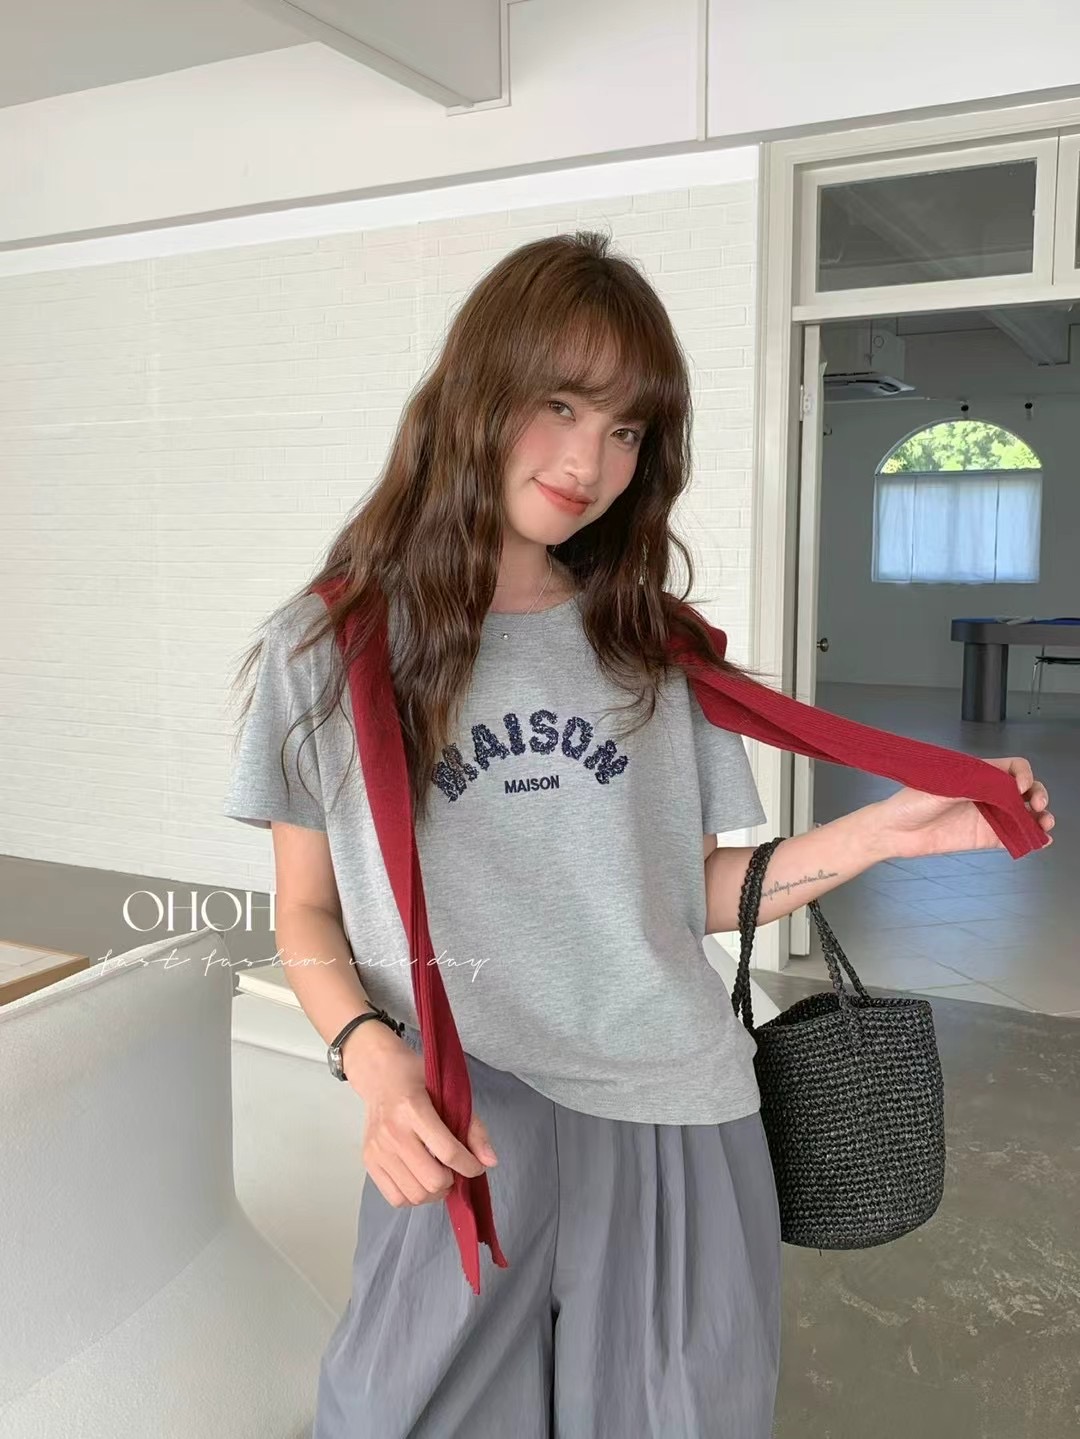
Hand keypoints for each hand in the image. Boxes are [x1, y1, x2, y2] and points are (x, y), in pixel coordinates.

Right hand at [343, 1021, 497, 1208]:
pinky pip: (396, 1198)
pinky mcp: (369, 1161)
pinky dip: (414, 1196)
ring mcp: (378, 1149)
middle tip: (454, 1170)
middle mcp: (393, 1132)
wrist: (379, 1074)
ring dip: (434, 1192)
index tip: (476, 1167)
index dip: (470, 1166)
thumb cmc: (417, 1080)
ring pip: (416, 1195)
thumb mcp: (449, 1092)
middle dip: (452, 1181)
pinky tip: (420, 1180)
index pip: (448, 1152)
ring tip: (438, 1176)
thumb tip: (490, 1162)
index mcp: (414, 1109)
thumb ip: (473, 1127)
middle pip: (433, 1180)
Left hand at [873, 756, 1054, 860]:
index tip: (1019, 787)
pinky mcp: (984, 837)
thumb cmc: (909, 802)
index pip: (1011, 768)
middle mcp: (986, 794)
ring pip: (1023, 814)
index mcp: (976, 775)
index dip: (1023, 774)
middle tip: (1037, 805)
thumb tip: (996, 787)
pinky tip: (1040, 840)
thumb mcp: (939, 786)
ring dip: (1040, 817)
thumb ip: (969, 786)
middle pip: (1024, 791)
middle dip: (1038, 795)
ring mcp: (987, 816)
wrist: (893, 831)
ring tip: (1045, 824)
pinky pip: (1013, 837)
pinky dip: (1030, 838)